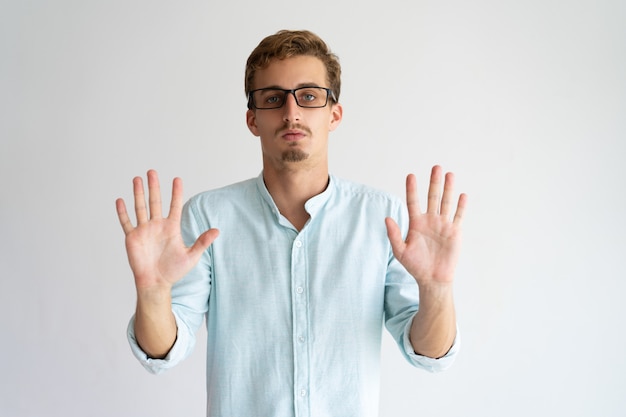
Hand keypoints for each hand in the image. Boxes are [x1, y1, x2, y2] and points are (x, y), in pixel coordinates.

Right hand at [116, 170, 218, 291]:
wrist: (156, 283)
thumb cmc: (174, 271)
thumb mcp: (191, 256)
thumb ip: (202, 242)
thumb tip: (217, 230)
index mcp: (171, 227)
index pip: (175, 206)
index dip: (176, 193)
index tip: (177, 179)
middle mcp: (157, 226)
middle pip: (155, 202)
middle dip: (154, 187)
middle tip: (152, 171)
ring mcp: (144, 230)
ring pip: (140, 207)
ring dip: (138, 194)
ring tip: (137, 179)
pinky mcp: (132, 238)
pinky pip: (126, 222)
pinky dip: (123, 212)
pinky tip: (120, 200)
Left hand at [385, 165, 466, 286]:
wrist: (432, 279)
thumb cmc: (415, 266)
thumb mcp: (400, 251)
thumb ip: (394, 234)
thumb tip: (387, 218)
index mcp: (416, 223)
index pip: (413, 202)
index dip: (412, 189)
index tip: (411, 176)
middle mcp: (430, 220)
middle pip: (432, 197)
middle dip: (434, 183)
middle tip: (435, 167)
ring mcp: (443, 225)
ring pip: (446, 203)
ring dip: (448, 189)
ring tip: (449, 174)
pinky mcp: (454, 232)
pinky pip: (458, 216)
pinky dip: (460, 206)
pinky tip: (462, 195)